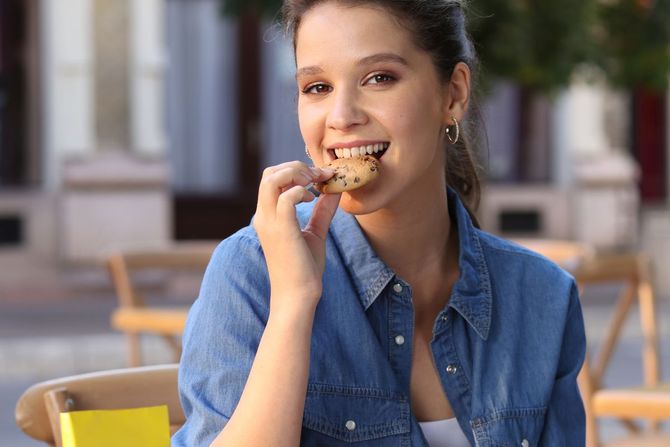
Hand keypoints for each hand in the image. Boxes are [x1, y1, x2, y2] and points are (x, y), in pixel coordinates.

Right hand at [253, 161, 339, 314]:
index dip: (295, 170)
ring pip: (271, 179)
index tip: (321, 177)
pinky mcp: (282, 230)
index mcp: (268, 216)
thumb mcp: (315, 232)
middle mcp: (264, 216)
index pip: (272, 178)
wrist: (298, 296)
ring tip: (314, 183)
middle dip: (295, 167)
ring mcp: (270, 222)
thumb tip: (336, 190)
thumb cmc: (304, 269)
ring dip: (296, 174)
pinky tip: (312, 198)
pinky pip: (285, 198)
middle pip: (269, 173)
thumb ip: (322, 210)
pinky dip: (300, 191)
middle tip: (318, 177)